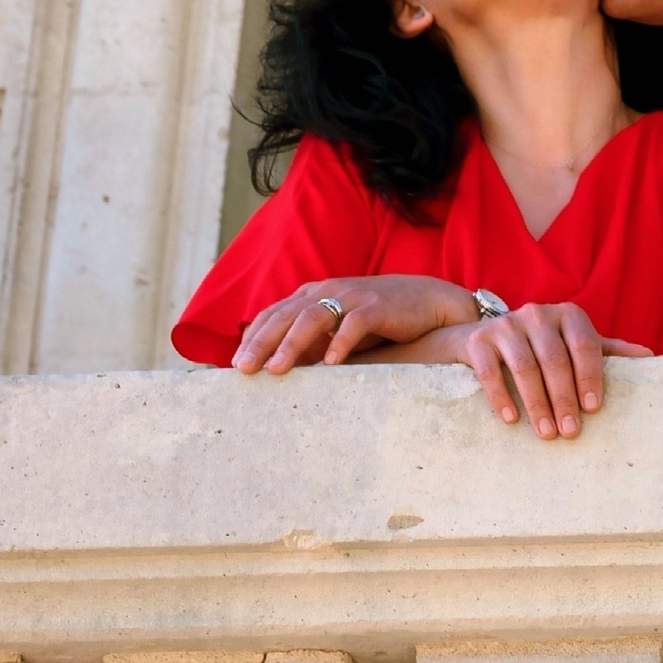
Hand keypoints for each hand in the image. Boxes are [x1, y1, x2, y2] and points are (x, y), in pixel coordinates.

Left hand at [233, 275, 478, 374]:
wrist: (427, 300)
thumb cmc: (379, 320)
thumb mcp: (338, 327)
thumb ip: (312, 342)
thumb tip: (279, 371)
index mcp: (313, 295)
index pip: (273, 314)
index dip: (253, 337)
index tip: (236, 364)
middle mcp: (327, 291)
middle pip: (285, 316)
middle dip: (261, 342)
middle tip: (243, 369)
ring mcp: (353, 297)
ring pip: (313, 318)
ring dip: (292, 344)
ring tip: (277, 369)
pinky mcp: (378, 306)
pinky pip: (355, 324)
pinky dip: (340, 342)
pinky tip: (330, 364)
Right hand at [413, 302, 651, 438]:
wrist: (480, 336)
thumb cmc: (539, 345)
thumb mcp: (573, 343)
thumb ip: (606, 350)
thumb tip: (649, 357)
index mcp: (568, 314)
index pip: (585, 345)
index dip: (590, 377)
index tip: (593, 409)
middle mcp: (538, 314)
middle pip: (555, 360)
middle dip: (564, 399)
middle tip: (571, 432)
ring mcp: (506, 325)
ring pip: (525, 367)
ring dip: (537, 404)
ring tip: (546, 433)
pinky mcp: (479, 340)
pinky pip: (491, 371)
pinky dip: (501, 397)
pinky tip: (511, 420)